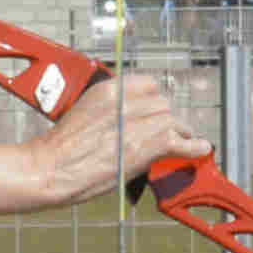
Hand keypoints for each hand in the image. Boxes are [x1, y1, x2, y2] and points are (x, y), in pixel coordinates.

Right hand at [19, 69, 201, 207]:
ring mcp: (139, 121)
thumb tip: (129, 123)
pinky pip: (182, 141)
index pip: (148, 84)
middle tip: (172, 131)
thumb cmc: (61, 151)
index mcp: (108, 90)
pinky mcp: (149, 144)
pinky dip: (194, 147)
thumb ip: (110, 113)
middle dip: (168, 118)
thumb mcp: (84, 114)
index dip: (156, 99)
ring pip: (174, 120)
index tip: (158, 110)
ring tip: (185, 142)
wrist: (51, 168)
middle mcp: (126, 101)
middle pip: (163, 103)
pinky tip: (200, 150)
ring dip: (181, 132)